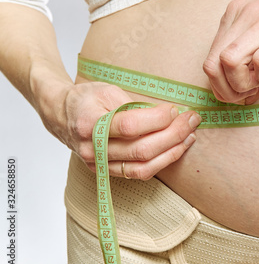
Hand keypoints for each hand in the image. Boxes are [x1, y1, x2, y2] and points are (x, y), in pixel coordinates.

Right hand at [45, 82, 200, 179]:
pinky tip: (176, 149)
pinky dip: (162, 163)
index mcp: (90, 123)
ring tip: (190, 136)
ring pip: (143, 167)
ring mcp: (99, 164)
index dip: (158, 119)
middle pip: (142, 149)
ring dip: (173, 152)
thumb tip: (168, 115)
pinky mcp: (107, 172)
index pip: (130, 126)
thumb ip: (134, 105)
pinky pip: (139, 173)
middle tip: (192, 120)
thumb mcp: (107, 90)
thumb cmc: (85, 99)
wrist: (61, 115)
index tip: (176, 109)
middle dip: (174, 134)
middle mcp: (93, 148)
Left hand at [203, 0, 258, 103]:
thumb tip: (244, 92)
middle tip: (252, 90)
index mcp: (234, 15)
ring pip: (229, 63)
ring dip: (245, 83)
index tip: (242, 91)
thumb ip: (251, 51)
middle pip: (212, 66)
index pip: (208, 61)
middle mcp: (243, 16)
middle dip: (229, 90)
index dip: (221, 85)